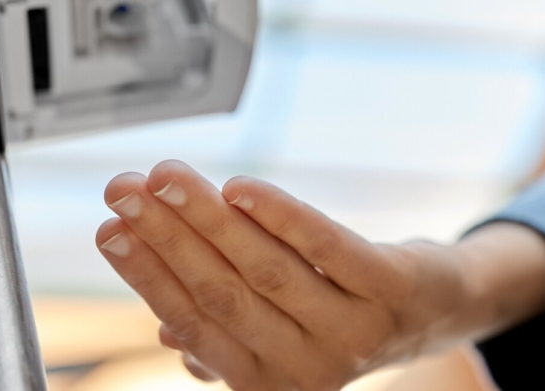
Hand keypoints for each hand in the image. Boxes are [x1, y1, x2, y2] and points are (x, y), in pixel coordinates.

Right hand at [95, 160, 482, 389]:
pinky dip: (281, 216)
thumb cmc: (338, 314)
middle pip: (221, 292)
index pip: (193, 323)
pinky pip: (326, 247)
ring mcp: (354, 330)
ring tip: (168, 175)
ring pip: (265, 267)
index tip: (108, 229)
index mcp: (265, 380)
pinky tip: (240, 188)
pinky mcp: (391, 288)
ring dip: (208, 218)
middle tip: (124, 189)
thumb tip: (165, 329)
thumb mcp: (277, 334)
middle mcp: (307, 366)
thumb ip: (223, 333)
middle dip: (166, 236)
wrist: (436, 312)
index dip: (146, 276)